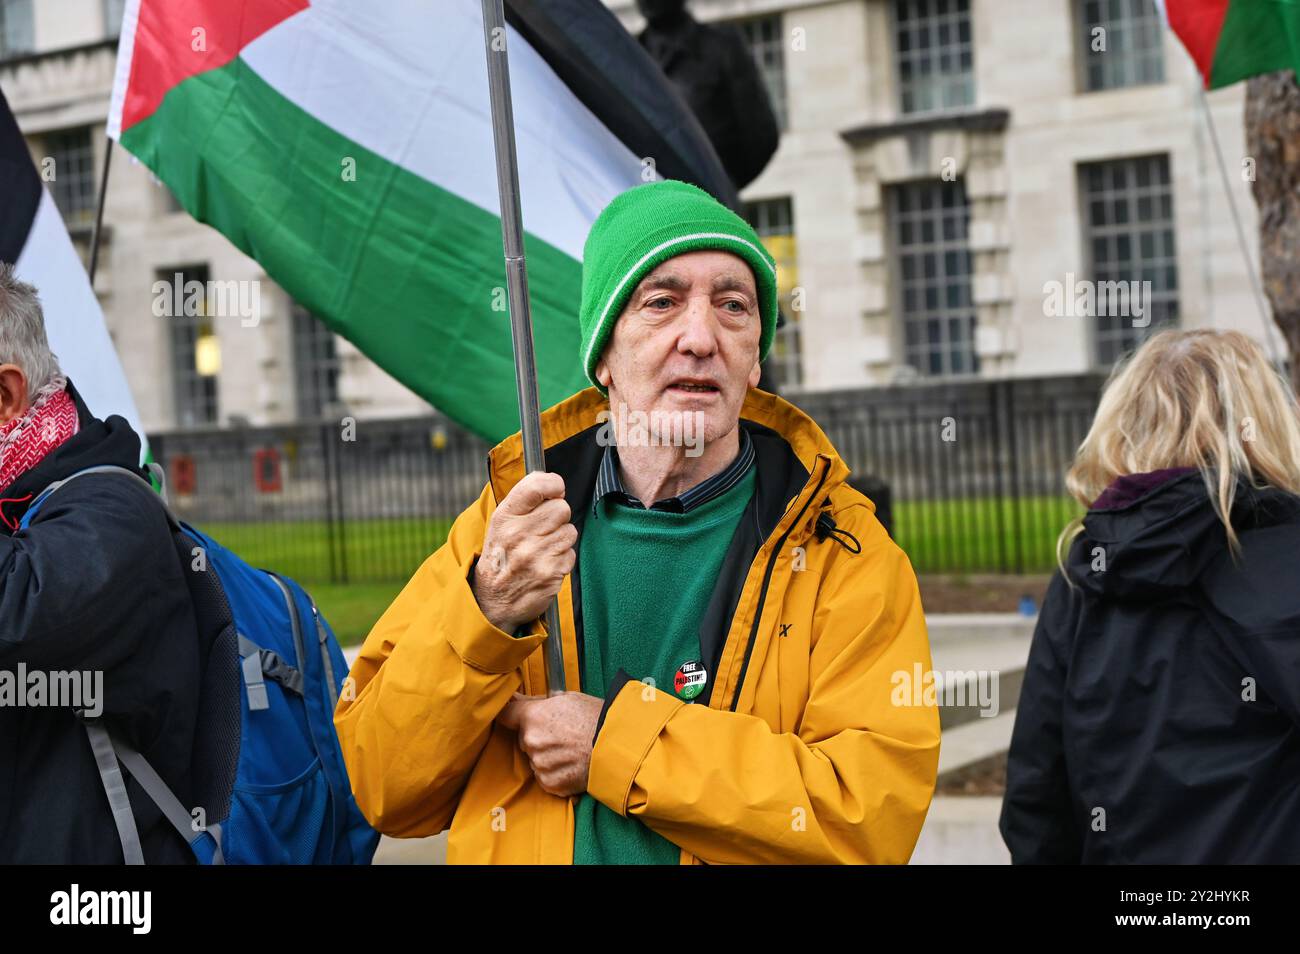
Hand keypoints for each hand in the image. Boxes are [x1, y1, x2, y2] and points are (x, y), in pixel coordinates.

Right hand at [473, 471, 577, 633]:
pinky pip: (571, 554)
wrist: (492, 600)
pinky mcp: (550, 573)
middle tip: (544, 529)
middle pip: (561, 508)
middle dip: (558, 517)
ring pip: (570, 531)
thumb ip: (524, 500)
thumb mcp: (501, 524)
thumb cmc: (501, 556)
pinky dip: (562, 559)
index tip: (555, 490)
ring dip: (561, 539)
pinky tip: (545, 564)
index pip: (536, 486)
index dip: (553, 484)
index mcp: (505, 518)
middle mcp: (518, 534)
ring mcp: (535, 555)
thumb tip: (552, 482)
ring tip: (542, 549)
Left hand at [497, 691, 601, 796]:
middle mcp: (532, 742)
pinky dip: (556, 772)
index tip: (514, 715)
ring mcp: (540, 765)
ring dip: (548, 756)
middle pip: (525, 739)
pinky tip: (573, 764)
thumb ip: (536, 702)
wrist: (620, 745)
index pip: (505, 715)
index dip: (510, 714)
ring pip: (536, 759)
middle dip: (538, 737)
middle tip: (562, 734)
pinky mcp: (551, 784)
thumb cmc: (597, 718)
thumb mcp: (567, 699)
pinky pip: (546, 777)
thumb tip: (515, 699)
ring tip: (572, 750)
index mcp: (533, 717)